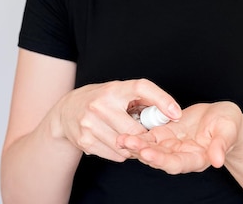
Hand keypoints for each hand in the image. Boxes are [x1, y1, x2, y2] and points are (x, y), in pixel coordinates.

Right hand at [53, 79, 180, 162]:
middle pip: (135, 129)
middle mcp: (100, 104)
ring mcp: (90, 123)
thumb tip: (171, 114)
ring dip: (133, 147)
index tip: (176, 114)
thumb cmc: (100, 100)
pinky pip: (115, 155)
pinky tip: (114, 142)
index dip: (161, 100)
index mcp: (113, 89)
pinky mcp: (85, 140)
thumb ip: (141, 100)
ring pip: (126, 146)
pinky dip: (120, 153)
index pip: (141, 88)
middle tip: (146, 136)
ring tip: (128, 138)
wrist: (66, 111)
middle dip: (145, 136)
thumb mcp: (118, 91)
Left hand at [116, 101, 242, 173]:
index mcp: (197, 158)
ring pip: (150, 149)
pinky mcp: (164, 135)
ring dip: (135, 145)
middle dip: (142, 152)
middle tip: (126, 143)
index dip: (162, 160)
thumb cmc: (228, 124)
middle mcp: (181, 156)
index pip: (177, 163)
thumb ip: (221, 145)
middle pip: (159, 158)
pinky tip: (124, 133)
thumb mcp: (228, 131)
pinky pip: (148, 138)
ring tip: (121, 139)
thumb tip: (218, 160)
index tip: (148, 153)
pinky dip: (137, 136)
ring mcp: (171, 147)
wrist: (222, 118)